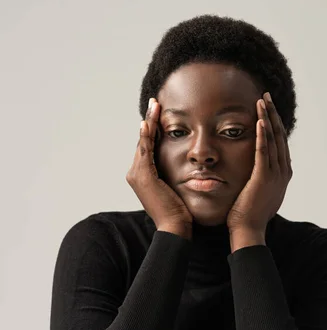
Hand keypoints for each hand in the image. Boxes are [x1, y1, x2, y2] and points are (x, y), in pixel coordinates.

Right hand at [126, 98, 192, 233]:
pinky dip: (147, 136)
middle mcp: (136, 173)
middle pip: (144, 140)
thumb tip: (188, 164)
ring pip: (143, 141)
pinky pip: (145, 150)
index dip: (153, 128)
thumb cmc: (180, 211)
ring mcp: (137, 174)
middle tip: (155, 102)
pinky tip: (150, 123)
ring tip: (154, 106)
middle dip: (149, 120)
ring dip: (148, 122)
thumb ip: (176, 174)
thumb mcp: (176, 188)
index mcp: (144, 175)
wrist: (175, 227)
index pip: (148, 145)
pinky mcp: (143, 176)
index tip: (158, 112)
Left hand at [226, 92, 292, 233]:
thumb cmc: (248, 214)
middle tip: (266, 96)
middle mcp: (283, 171)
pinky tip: (259, 120)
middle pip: (279, 136)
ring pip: (273, 140)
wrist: (249, 230)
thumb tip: (256, 171)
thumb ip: (261, 178)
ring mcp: (275, 174)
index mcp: (282, 174)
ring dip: (267, 118)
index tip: (267, 108)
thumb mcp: (259, 192)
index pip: (280, 142)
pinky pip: (263, 151)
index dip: (274, 123)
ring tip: (262, 101)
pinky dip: (262, 134)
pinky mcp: (263, 177)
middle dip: (272, 114)